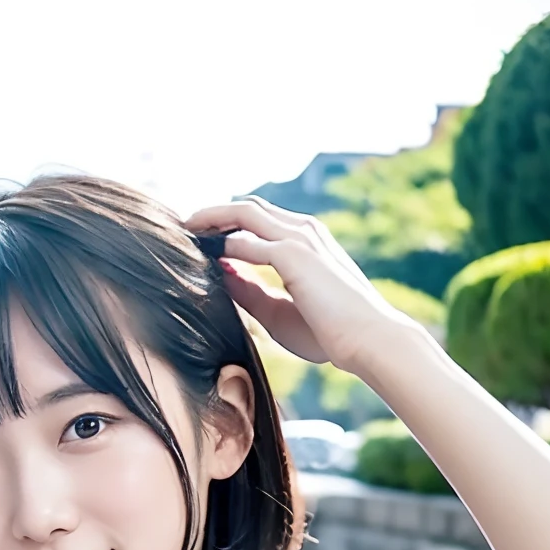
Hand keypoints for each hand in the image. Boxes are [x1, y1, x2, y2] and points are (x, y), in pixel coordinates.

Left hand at [185, 196, 429, 378]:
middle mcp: (303, 231)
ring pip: (244, 213)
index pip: (258, 220)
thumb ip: (249, 291)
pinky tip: (198, 252)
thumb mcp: (278, 311)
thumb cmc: (330, 333)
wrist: (369, 341)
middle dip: (212, 214)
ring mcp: (300, 239)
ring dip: (211, 218)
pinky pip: (246, 242)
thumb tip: (219, 276)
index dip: (226, 225)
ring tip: (182, 229)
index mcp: (305, 241)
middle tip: (181, 226)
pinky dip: (219, 243)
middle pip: (248, 208)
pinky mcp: (293, 255)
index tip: (197, 238)